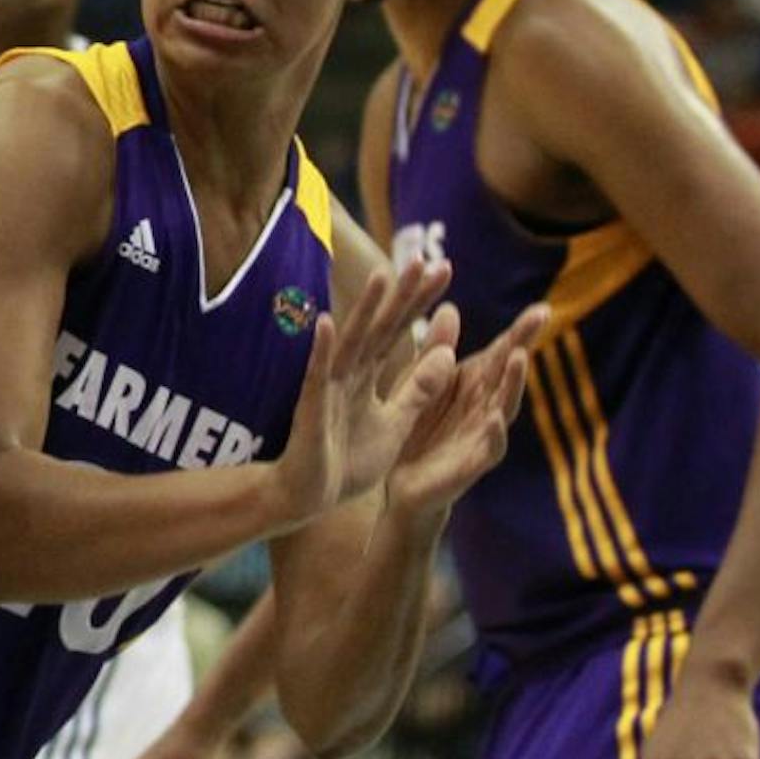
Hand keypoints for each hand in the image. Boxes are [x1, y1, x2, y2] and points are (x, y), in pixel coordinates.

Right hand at [276, 258, 456, 520]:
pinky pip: (317, 377)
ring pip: (351, 344)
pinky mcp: (312, 410)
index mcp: (369, 376)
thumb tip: (449, 356)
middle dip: (402, 296)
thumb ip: (419, 391)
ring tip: (380, 277)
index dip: (419, 302)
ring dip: (364, 311)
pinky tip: (327, 324)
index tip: (443, 269)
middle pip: (380, 328)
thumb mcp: (396, 423)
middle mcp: (349, 374)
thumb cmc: (346, 461)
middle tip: (425, 260)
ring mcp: (329, 389)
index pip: (399, 331)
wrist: (310, 497)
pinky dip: (322, 351)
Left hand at [384, 303, 547, 517]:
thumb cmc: (417, 428)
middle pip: (508, 372)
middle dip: (523, 345)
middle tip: (542, 317)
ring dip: (513, 383)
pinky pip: (487, 448)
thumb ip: (435, 350)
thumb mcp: (420, 383)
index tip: (542, 307)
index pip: (500, 352)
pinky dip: (493, 434)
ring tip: (519, 358)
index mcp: (474, 384)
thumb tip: (450, 306)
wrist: (402, 485)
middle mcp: (487, 406)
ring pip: (504, 406)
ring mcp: (483, 435)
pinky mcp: (471, 464)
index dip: (520, 331)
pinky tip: (496, 419)